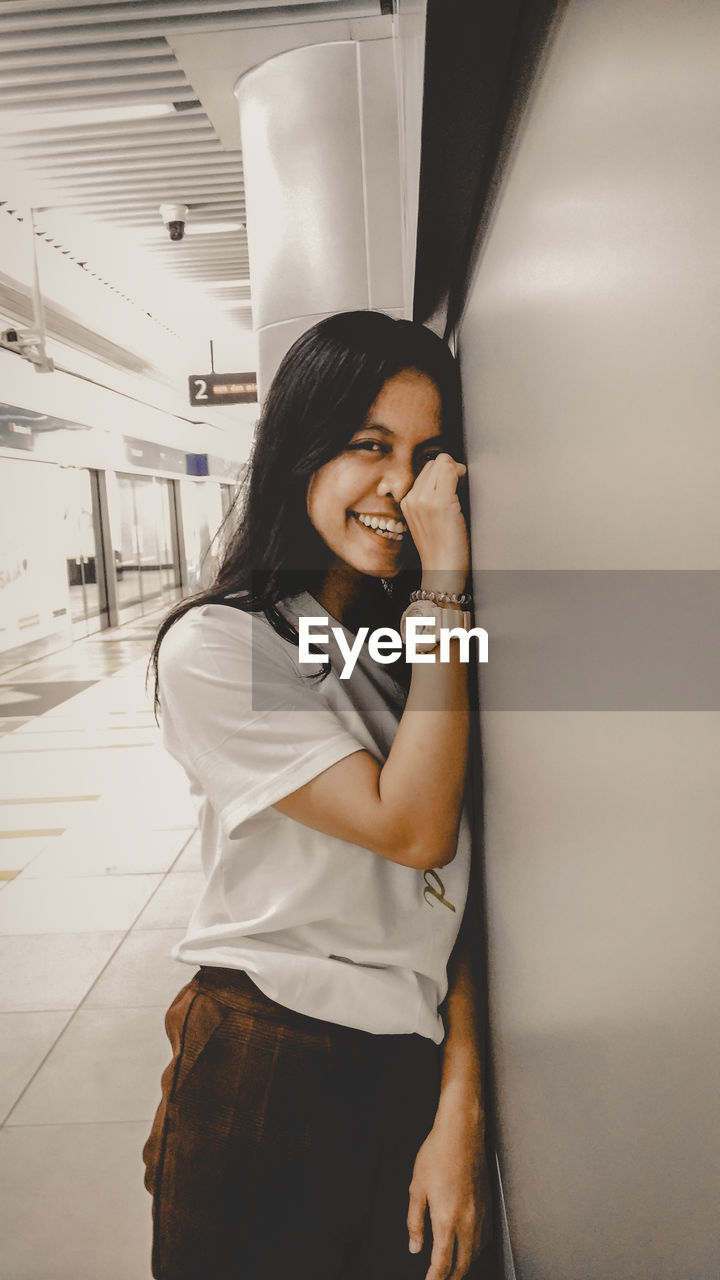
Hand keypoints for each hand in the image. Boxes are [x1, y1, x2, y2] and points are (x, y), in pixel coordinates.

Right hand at [400, 453, 468, 587]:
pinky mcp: (440, 503)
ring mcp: (424, 500)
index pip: (426, 469)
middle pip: (434, 462)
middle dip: (450, 469)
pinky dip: (461, 475)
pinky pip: (451, 470)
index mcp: (407, 502)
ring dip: (456, 472)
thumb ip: (430, 499)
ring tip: (461, 492)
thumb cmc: (441, 548)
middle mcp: (412, 498)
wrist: (443, 570)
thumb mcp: (426, 521)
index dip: (444, 472)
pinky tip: (464, 492)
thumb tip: (447, 476)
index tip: (454, 485)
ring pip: (442, 462)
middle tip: (460, 488)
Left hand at [407, 1109, 490, 1279]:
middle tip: (439, 1279)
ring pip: (476, 1253)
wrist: (462, 1132)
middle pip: (463, 1265)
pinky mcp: (488, 1205)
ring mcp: (481, 1214)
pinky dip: (476, 1249)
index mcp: (447, 1220)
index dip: (434, 1279)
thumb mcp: (416, 1188)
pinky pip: (485, 1238)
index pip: (442, 1263)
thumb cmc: (437, 1154)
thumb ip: (415, 1222)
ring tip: (453, 1268)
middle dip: (451, 1277)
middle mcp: (467, 1222)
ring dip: (465, 1265)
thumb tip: (415, 1247)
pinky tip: (470, 1247)